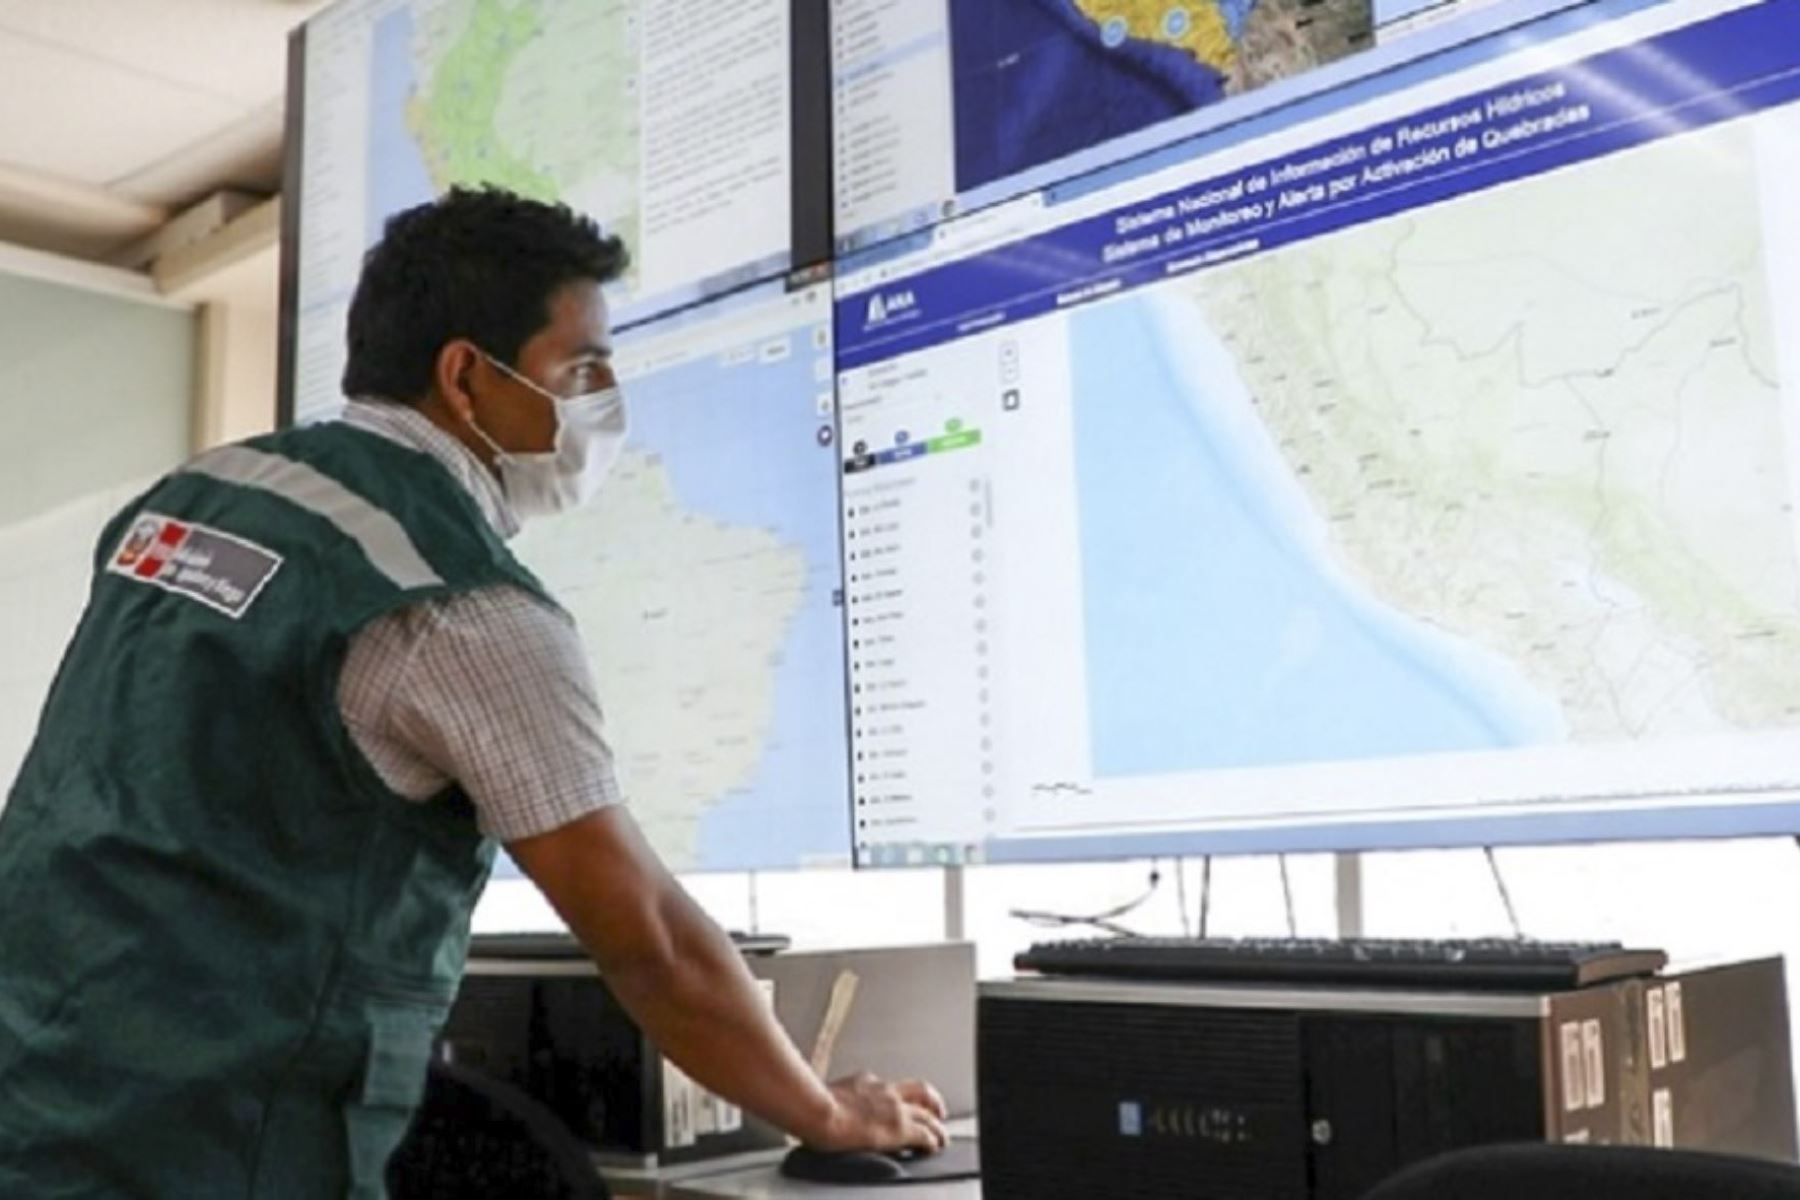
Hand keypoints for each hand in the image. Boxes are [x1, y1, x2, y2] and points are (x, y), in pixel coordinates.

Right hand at [811, 1071, 948, 1154]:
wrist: (816, 1109)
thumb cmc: (810, 1105)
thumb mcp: (824, 1094)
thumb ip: (833, 1099)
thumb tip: (823, 1108)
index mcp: (864, 1082)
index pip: (888, 1087)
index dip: (898, 1097)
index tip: (899, 1102)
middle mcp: (884, 1090)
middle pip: (919, 1090)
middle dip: (931, 1101)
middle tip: (936, 1111)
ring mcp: (894, 1107)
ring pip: (927, 1113)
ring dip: (936, 1125)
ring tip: (940, 1136)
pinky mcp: (900, 1128)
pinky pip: (925, 1135)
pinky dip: (932, 1141)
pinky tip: (932, 1148)